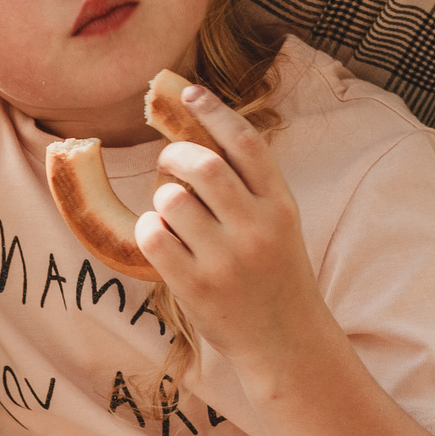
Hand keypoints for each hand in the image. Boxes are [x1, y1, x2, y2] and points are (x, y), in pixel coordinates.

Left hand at [136, 82, 332, 369]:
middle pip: (203, 164)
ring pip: (171, 200)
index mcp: (280, 206)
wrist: (286, 342)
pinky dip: (148, 230)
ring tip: (172, 214)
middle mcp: (256, 229)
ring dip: (162, 198)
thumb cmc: (274, 273)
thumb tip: (200, 131)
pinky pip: (152, 237)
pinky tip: (161, 239)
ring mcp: (226, 260)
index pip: (246, 144)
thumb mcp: (278, 223)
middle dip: (175, 154)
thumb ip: (249, 185)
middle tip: (169, 162)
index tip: (188, 93)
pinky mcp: (196, 287)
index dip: (215, 111)